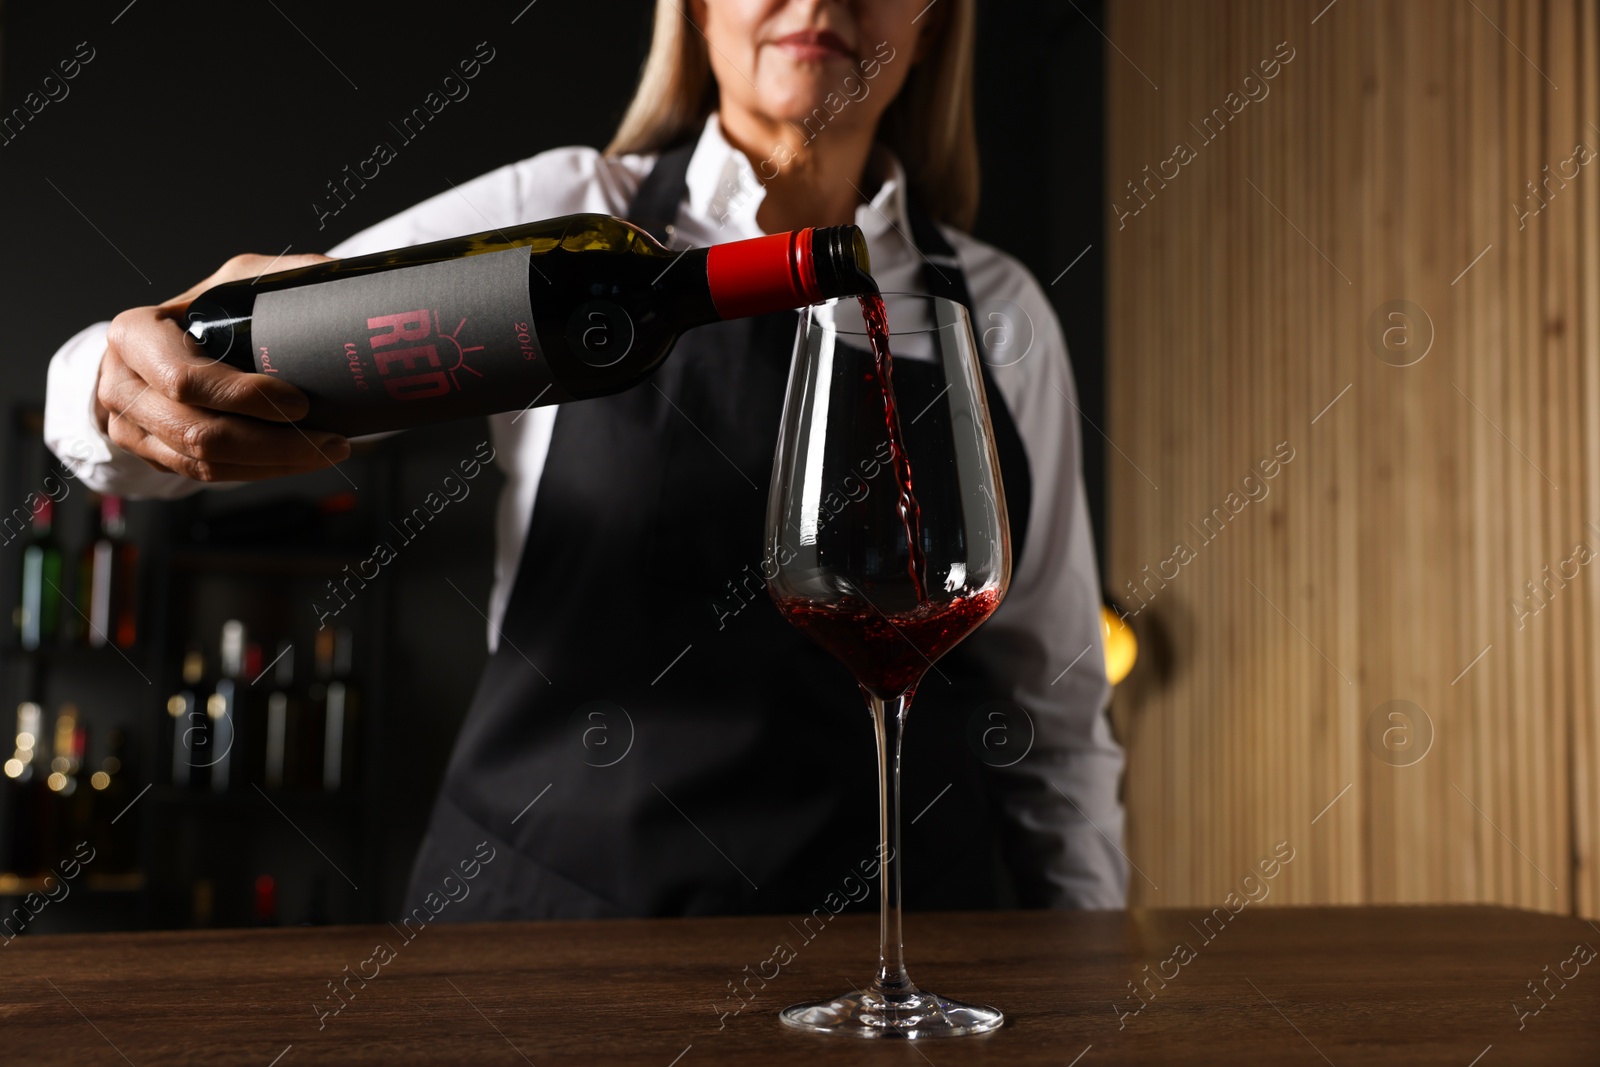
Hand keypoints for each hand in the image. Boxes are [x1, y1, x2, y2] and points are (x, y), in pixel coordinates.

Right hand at [95, 253, 349, 481]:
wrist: (171, 341)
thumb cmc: (213, 308)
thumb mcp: (239, 280)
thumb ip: (277, 279)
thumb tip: (338, 283)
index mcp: (135, 335)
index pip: (186, 379)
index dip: (244, 398)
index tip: (300, 402)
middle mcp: (122, 384)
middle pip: (199, 433)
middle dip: (273, 443)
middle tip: (331, 439)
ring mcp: (132, 427)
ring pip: (206, 463)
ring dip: (275, 463)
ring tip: (328, 451)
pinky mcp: (154, 456)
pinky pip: (209, 476)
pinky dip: (259, 471)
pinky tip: (299, 462)